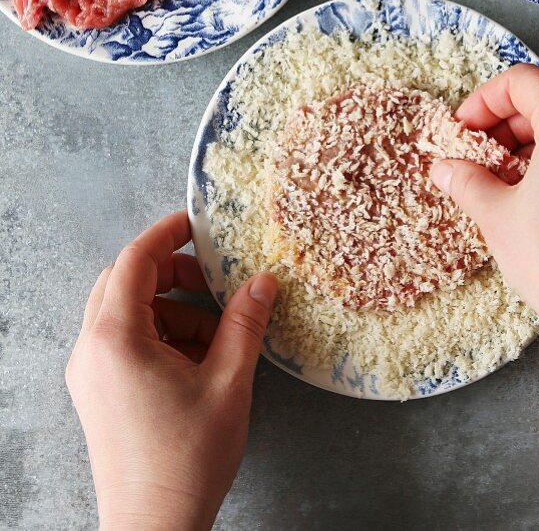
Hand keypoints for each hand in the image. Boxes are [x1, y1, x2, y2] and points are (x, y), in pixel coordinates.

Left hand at [66, 210, 277, 530]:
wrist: (154, 527)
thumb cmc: (186, 459)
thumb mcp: (228, 380)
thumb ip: (245, 322)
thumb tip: (263, 281)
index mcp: (116, 338)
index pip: (134, 260)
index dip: (166, 233)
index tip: (195, 223)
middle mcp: (91, 349)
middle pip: (125, 281)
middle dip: (171, 272)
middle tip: (213, 279)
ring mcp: (89, 374)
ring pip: (124, 312)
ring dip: (169, 306)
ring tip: (215, 333)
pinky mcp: (96, 394)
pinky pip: (122, 342)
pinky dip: (158, 334)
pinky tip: (197, 358)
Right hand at [431, 65, 538, 529]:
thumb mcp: (496, 213)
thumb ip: (466, 180)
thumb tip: (445, 169)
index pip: (522, 83)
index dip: (483, 101)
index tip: (462, 130)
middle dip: (505, 125)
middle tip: (476, 157)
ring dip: (530, 146)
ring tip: (502, 184)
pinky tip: (535, 203)